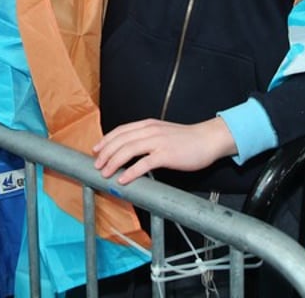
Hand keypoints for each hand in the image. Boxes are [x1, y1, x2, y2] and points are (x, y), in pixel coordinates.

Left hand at [92, 117, 236, 185]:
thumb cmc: (187, 139)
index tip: (96, 150)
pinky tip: (123, 180)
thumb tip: (131, 150)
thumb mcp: (163, 133)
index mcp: (148, 124)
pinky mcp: (166, 155)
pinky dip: (131, 172)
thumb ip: (147, 138)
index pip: (121, 130)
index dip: (106, 140)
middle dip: (105, 153)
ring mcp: (158, 142)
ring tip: (105, 173)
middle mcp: (150, 131)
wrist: (208, 139)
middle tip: (97, 166)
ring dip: (113, 162)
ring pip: (128, 150)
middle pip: (121, 140)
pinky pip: (143, 164)